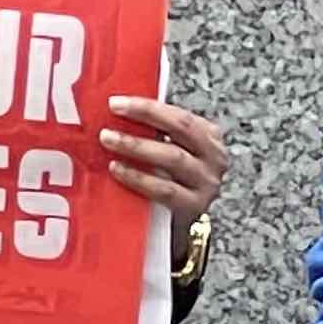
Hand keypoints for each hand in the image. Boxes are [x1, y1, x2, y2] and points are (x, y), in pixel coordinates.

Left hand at [98, 97, 228, 221]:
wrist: (178, 220)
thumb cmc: (169, 178)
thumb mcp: (170, 149)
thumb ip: (153, 132)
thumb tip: (113, 111)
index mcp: (209, 136)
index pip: (179, 115)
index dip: (147, 107)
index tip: (116, 103)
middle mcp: (214, 157)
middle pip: (181, 130)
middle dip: (143, 119)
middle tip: (110, 117)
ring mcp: (206, 182)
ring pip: (173, 158)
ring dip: (137, 146)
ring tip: (108, 140)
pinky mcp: (194, 205)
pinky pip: (165, 189)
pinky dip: (139, 178)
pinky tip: (117, 169)